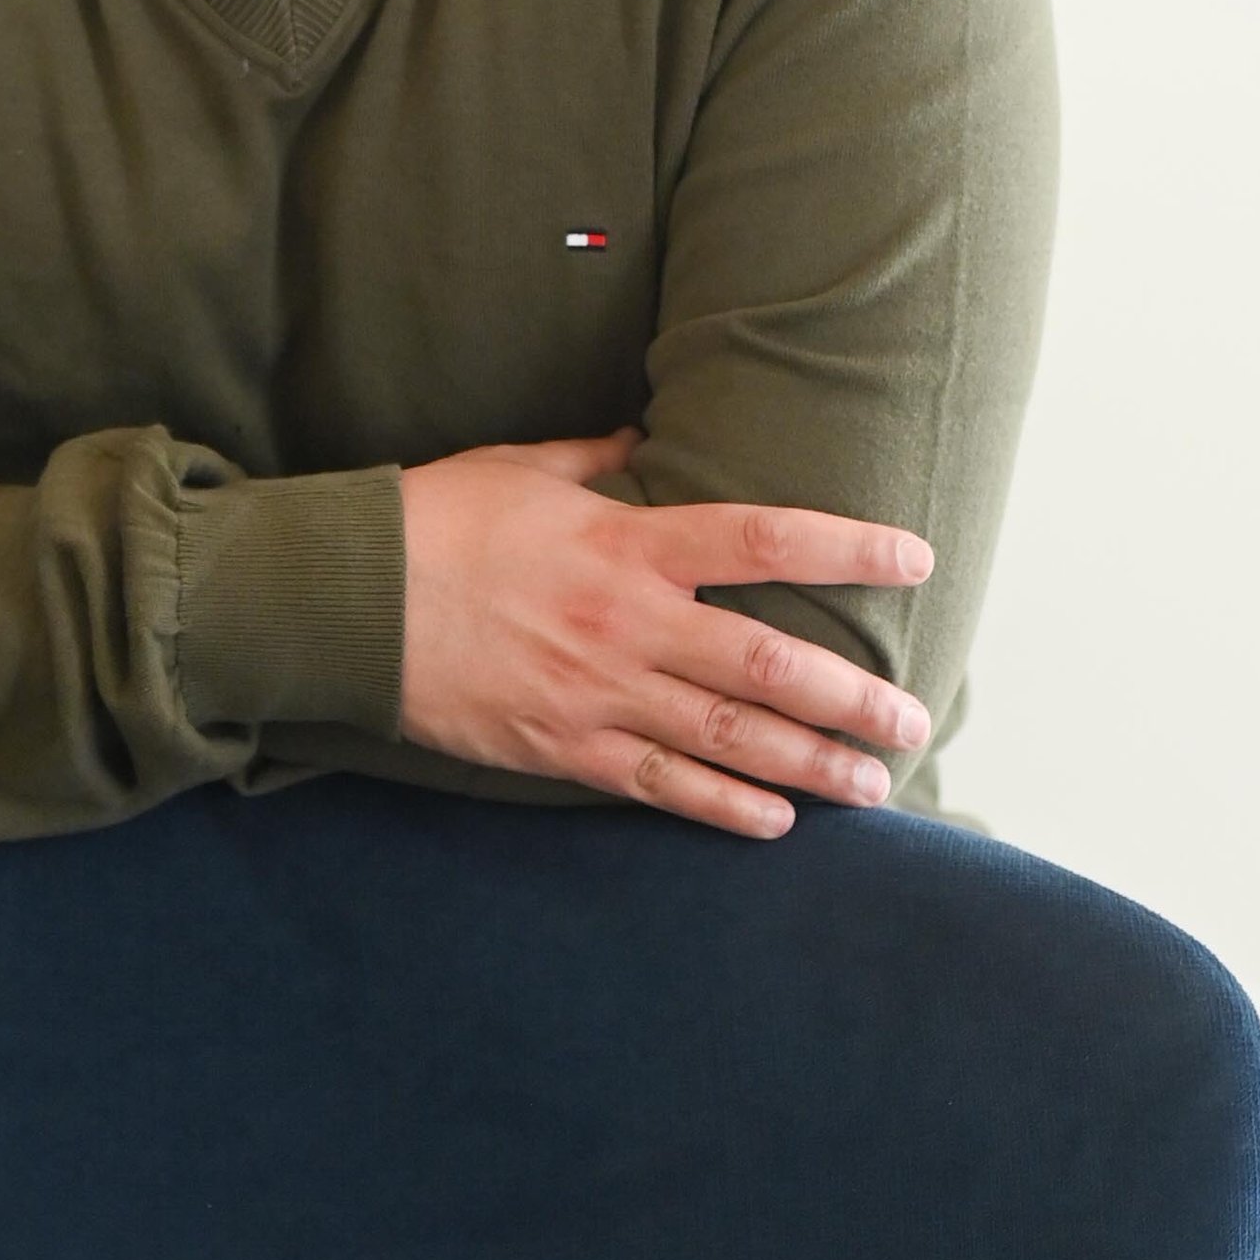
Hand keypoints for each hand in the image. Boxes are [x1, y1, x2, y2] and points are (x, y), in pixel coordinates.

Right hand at [396, 427, 933, 839]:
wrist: (346, 601)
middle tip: (913, 716)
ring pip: (728, 736)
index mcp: (626, 542)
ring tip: (873, 784)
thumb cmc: (434, 521)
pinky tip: (775, 821)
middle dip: (850, 695)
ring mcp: (598, 693)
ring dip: (810, 764)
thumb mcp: (524, 466)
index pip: (763, 539)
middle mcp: (627, 622)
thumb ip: (601, 457)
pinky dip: (722, 806)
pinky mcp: (562, 747)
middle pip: (766, 663)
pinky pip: (659, 785)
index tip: (913, 559)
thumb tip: (652, 437)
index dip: (847, 548)